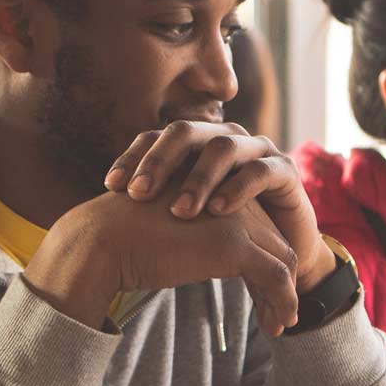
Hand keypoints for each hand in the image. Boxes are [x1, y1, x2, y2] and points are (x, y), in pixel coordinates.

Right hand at [26, 186, 301, 334]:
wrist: (101, 242)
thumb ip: (186, 238)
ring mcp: (234, 219)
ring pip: (281, 259)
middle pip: (275, 242)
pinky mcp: (233, 244)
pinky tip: (278, 326)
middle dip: (281, 283)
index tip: (261, 295)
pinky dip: (284, 302)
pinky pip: (275, 277)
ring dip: (284, 297)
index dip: (264, 262)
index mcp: (216, 191)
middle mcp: (230, 197)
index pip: (258, 227)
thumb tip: (186, 257)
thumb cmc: (121, 241)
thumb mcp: (164, 232)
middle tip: (279, 317)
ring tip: (278, 326)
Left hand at [103, 122, 333, 291]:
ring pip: (222, 148)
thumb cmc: (225, 234)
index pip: (155, 138)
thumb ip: (155, 206)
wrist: (281, 252)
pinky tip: (219, 211)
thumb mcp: (184, 219)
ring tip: (180, 211)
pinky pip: (259, 171)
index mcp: (193, 145)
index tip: (111, 186)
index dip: (132, 157)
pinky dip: (238, 189)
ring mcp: (255, 150)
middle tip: (139, 194)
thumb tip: (101, 212)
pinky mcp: (285, 170)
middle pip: (185, 133)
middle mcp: (222, 138)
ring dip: (198, 179)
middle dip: (159, 161)